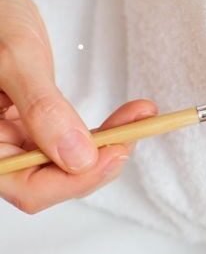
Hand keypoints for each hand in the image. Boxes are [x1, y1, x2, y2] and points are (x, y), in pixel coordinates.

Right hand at [0, 99, 157, 213]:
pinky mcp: (32, 127)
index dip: (76, 179)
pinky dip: (103, 130)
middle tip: (138, 131)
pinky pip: (71, 140)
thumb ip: (43, 110)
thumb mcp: (17, 64)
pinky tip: (130, 116)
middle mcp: (0, 152)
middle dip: (103, 158)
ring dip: (112, 141)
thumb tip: (78, 157)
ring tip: (143, 116)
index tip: (115, 154)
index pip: (29, 190)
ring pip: (69, 160)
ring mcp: (15, 141)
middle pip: (54, 180)